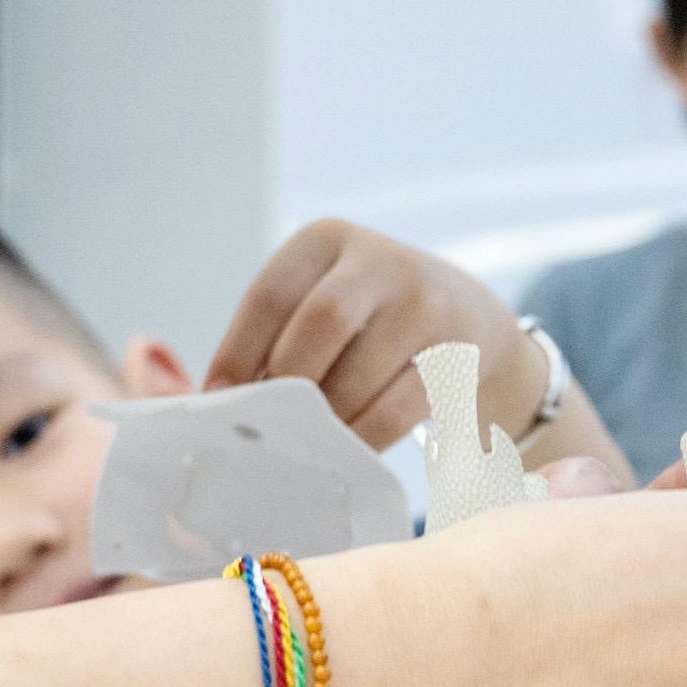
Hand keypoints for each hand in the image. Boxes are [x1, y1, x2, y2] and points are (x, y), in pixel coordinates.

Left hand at [212, 219, 539, 449]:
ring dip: (323, 420)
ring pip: (357, 375)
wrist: (467, 317)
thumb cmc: (365, 317)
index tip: (219, 398)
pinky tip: (348, 448)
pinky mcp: (456, 354)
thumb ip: (275, 335)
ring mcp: (425, 305)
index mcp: (328, 239)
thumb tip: (220, 400)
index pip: (270, 295)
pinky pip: (394, 411)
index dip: (236, 352)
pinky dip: (361, 438)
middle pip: (320, 324)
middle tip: (272, 421)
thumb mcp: (322, 295)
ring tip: (307, 440)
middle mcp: (381, 261)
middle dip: (287, 382)